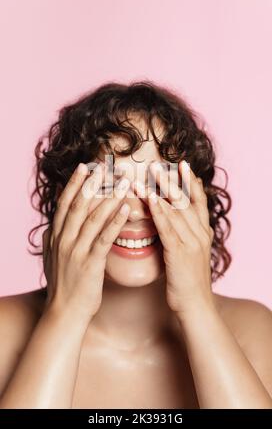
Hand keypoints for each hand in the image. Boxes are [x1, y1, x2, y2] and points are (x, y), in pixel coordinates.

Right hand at [42, 162, 130, 322]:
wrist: (64, 314)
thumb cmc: (64, 286)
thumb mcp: (53, 259)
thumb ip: (54, 240)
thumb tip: (52, 226)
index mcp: (55, 236)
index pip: (64, 203)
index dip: (75, 183)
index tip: (84, 166)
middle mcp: (63, 239)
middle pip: (78, 204)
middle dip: (92, 183)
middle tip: (106, 164)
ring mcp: (75, 251)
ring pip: (93, 217)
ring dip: (109, 197)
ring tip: (123, 181)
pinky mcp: (90, 263)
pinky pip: (104, 238)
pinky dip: (114, 221)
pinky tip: (126, 209)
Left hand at [132, 160, 213, 316]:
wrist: (196, 307)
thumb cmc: (188, 282)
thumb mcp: (191, 255)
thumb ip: (186, 236)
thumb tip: (178, 223)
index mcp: (203, 233)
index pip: (198, 202)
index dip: (190, 182)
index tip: (182, 166)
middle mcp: (200, 234)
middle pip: (186, 200)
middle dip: (174, 179)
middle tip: (162, 162)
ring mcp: (191, 242)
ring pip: (176, 209)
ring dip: (163, 189)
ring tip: (151, 172)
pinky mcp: (179, 253)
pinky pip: (167, 227)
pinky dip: (159, 210)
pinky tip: (150, 198)